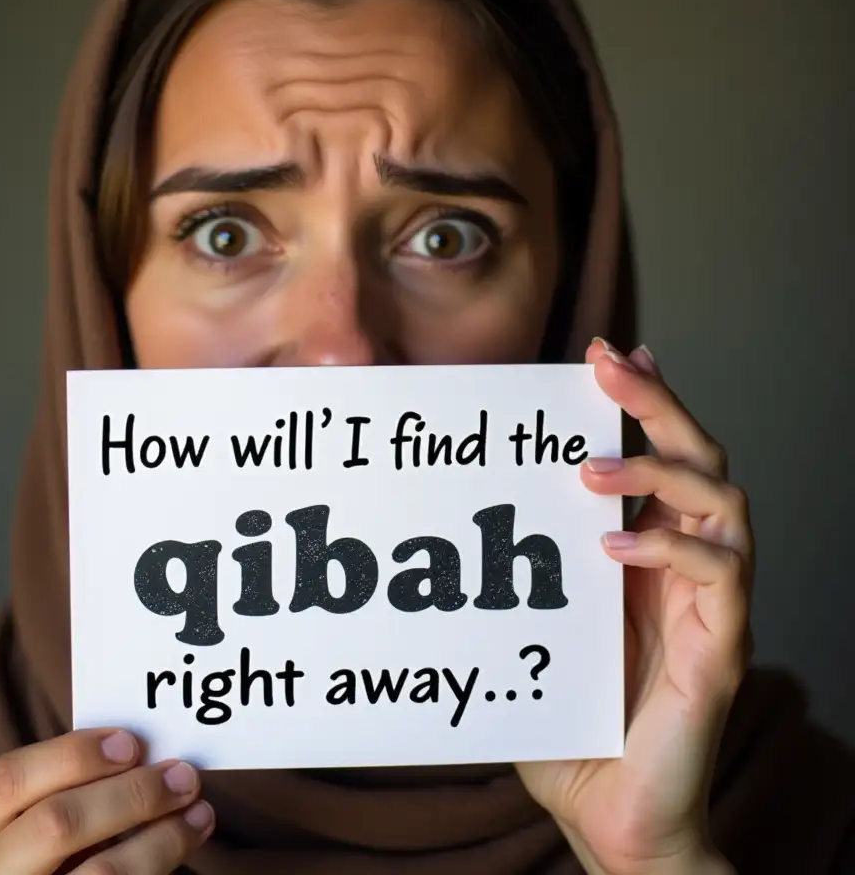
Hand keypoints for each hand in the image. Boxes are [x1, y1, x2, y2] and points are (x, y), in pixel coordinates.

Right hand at [0, 728, 212, 873]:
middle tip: (182, 777)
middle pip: (55, 824)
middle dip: (130, 795)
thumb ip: (59, 789)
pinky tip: (183, 844)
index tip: (133, 743)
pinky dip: (156, 867)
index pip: (7, 780)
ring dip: (160, 839)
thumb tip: (139, 751)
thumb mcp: (19, 822)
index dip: (74, 755)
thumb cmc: (28, 857)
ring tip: (197, 813)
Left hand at [516, 339, 750, 874]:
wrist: (609, 813)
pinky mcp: (720, 648)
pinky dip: (669, 548)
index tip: (604, 356)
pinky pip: (719, 578)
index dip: (643, 402)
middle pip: (700, 457)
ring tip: (594, 466)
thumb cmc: (569, 718)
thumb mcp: (536, 626)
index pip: (661, 457)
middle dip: (658, 403)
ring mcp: (711, 603)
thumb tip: (447, 535)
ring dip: (662, 469)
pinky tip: (614, 543)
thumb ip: (518, 578)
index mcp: (647, 552)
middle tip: (611, 365)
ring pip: (723, 502)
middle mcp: (688, 566)